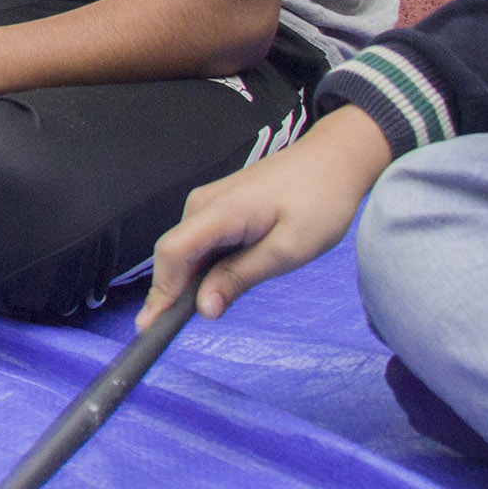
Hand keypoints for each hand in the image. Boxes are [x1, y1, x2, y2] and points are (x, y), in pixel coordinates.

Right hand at [136, 105, 393, 329]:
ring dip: (191, 279)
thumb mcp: (288, 250)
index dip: (160, 291)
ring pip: (187, 249)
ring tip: (208, 306)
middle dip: (172, 291)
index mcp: (219, 212)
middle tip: (177, 329)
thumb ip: (240, 277)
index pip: (172, 253)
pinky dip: (204, 265)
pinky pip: (200, 240)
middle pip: (174, 254)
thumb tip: (203, 308)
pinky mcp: (219, 205)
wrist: (335, 159)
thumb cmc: (320, 202)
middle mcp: (202, 204)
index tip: (151, 328)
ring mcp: (208, 201)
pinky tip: (220, 280)